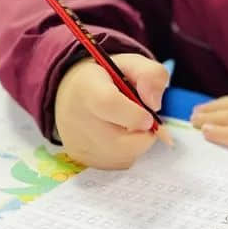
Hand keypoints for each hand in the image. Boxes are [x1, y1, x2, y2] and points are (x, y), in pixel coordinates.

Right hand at [54, 54, 169, 169]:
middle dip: (143, 133)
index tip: (149, 116)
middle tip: (142, 119)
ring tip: (128, 125)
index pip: (109, 104)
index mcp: (88, 88)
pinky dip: (127, 153)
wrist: (72, 94)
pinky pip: (118, 164)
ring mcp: (78, 143)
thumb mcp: (132, 64)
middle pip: (122, 141)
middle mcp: (77, 119)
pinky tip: (119, 136)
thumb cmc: (108, 78)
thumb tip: (154, 104)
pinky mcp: (82, 159)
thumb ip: (151, 75)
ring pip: (125, 156)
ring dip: (136, 143)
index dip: (136, 114)